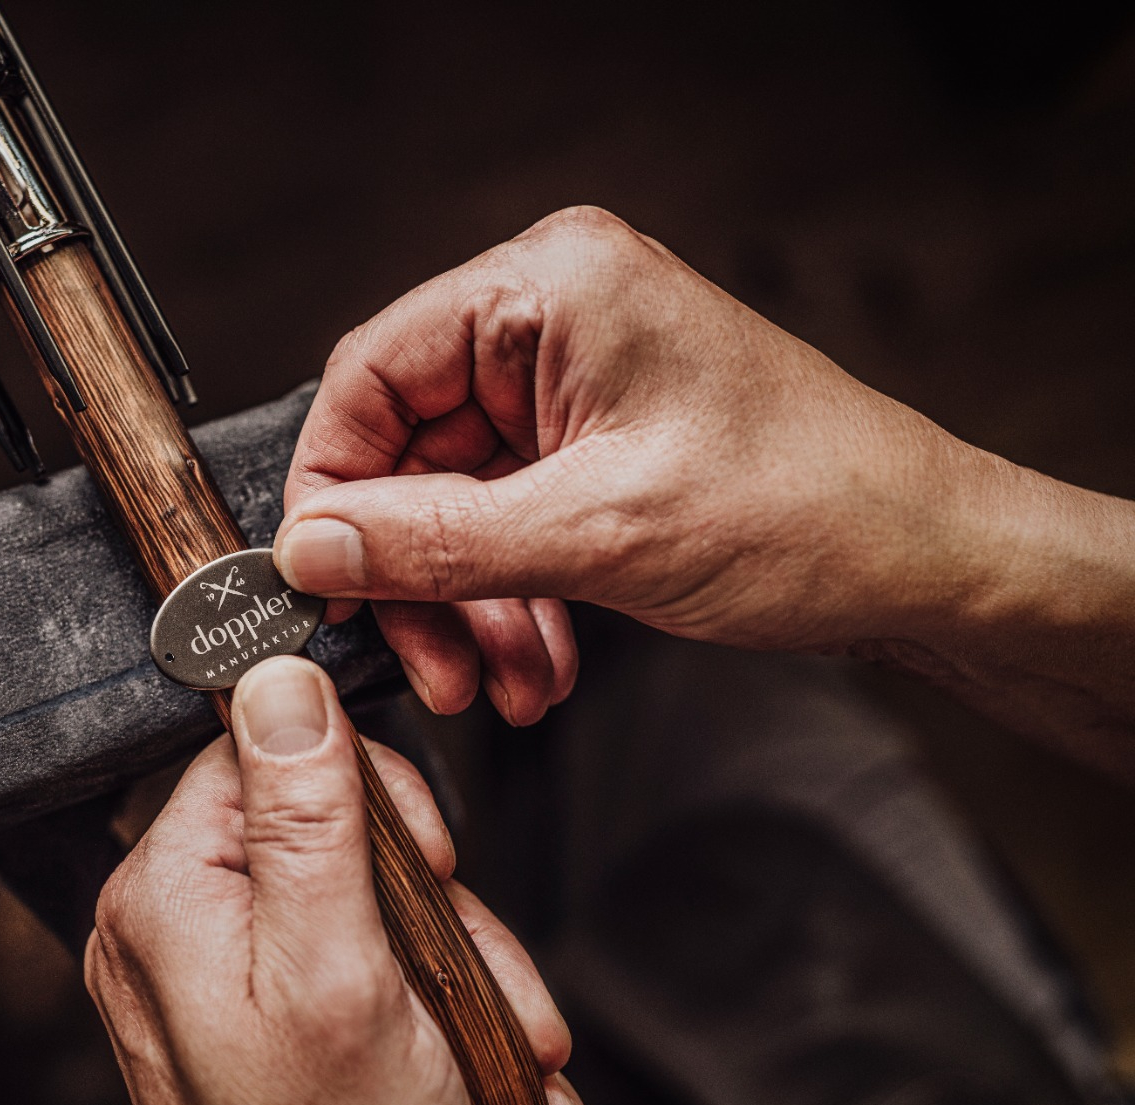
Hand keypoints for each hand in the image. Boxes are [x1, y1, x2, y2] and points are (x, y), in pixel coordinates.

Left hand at [85, 657, 588, 1104]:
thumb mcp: (345, 971)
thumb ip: (307, 817)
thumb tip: (275, 674)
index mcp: (164, 899)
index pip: (250, 754)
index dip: (354, 784)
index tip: (429, 851)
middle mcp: (169, 931)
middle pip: (312, 825)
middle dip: (425, 891)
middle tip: (477, 960)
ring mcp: (210, 984)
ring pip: (351, 899)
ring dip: (451, 960)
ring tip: (510, 1036)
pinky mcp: (254, 1025)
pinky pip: (349, 964)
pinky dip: (429, 1004)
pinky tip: (488, 1058)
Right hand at [278, 206, 1001, 714]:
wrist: (929, 565)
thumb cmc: (810, 510)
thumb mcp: (596, 534)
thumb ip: (433, 540)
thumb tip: (310, 548)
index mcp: (549, 287)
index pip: (373, 375)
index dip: (334, 488)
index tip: (321, 580)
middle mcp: (553, 320)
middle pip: (410, 453)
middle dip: (417, 575)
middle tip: (429, 663)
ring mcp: (574, 385)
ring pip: (454, 505)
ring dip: (466, 605)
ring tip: (496, 683)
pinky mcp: (593, 445)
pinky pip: (506, 525)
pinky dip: (510, 600)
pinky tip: (535, 664)